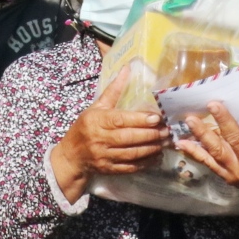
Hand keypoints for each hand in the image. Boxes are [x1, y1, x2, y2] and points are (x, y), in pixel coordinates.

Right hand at [49, 68, 169, 203]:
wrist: (71, 156)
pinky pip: (131, 167)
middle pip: (129, 138)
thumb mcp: (95, 107)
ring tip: (166, 141)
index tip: (157, 117)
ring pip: (132, 153)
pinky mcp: (110, 169)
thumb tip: (127, 68)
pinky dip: (146, 162)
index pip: (120, 120)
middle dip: (151, 134)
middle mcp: (100, 139)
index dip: (139, 120)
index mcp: (96, 121)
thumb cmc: (84, 127)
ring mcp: (104, 156)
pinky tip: (157, 156)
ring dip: (152, 148)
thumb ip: (113, 91)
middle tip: (168, 130)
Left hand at [176, 89, 238, 228]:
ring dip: (203, 134)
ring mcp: (235, 171)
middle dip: (224, 120)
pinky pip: (208, 163)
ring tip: (191, 119)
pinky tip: (181, 142)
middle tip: (212, 103)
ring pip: (217, 151)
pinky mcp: (225, 176)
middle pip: (235, 139)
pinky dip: (194, 152)